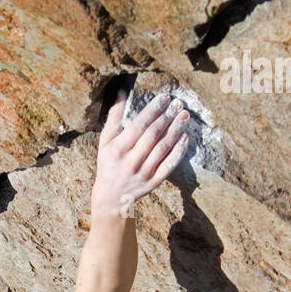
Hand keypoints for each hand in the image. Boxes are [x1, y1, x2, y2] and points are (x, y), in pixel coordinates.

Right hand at [91, 90, 189, 221]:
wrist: (111, 199)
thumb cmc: (108, 164)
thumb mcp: (105, 142)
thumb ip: (114, 117)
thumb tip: (122, 92)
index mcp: (117, 150)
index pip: (139, 126)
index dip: (153, 110)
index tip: (165, 98)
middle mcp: (130, 162)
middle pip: (152, 136)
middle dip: (167, 118)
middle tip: (178, 104)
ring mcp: (143, 174)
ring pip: (162, 149)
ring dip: (175, 131)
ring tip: (184, 116)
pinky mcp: (153, 183)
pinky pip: (168, 166)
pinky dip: (178, 152)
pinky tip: (185, 138)